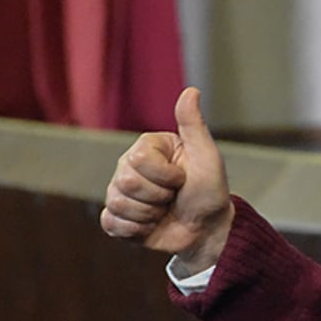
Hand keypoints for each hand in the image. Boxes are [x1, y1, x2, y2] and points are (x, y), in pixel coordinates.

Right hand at [100, 87, 233, 273]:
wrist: (207, 229)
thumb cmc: (209, 191)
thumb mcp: (207, 157)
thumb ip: (193, 125)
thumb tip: (191, 90)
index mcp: (147, 148)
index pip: (139, 159)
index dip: (166, 176)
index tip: (182, 179)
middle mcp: (128, 166)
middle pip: (126, 182)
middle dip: (158, 197)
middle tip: (173, 197)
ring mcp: (120, 192)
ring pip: (118, 204)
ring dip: (149, 215)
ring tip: (164, 211)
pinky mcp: (118, 218)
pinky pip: (110, 223)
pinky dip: (134, 230)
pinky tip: (150, 226)